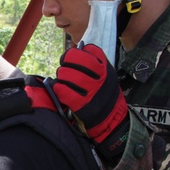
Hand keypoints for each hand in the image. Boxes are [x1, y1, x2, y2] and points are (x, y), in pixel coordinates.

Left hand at [52, 43, 129, 161]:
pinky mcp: (80, 103)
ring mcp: (90, 89)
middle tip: (65, 69)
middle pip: (73, 58)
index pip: (88, 49)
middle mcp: (99, 76)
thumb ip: (94, 63)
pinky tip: (61, 91)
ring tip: (64, 81)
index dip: (77, 53)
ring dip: (61, 77)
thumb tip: (76, 51)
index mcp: (105, 67)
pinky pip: (62, 90)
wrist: (111, 119)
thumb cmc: (104, 94)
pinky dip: (58, 89)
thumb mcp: (106, 75)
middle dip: (66, 63)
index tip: (74, 58)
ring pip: (65, 74)